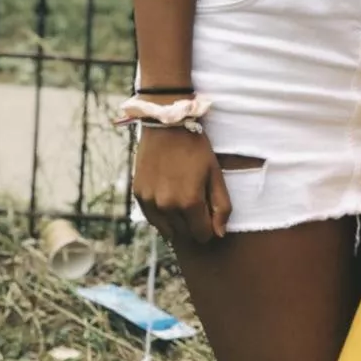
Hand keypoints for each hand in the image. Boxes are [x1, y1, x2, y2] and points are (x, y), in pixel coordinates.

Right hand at [133, 128, 231, 244]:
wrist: (167, 126)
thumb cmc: (196, 149)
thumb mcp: (215, 174)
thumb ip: (221, 206)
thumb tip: (219, 233)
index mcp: (189, 202)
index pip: (202, 234)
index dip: (209, 228)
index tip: (210, 214)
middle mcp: (167, 206)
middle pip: (185, 233)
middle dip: (193, 224)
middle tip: (198, 203)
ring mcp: (150, 202)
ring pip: (167, 229)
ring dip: (177, 222)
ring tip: (183, 200)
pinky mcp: (138, 195)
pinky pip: (152, 217)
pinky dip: (162, 214)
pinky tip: (169, 198)